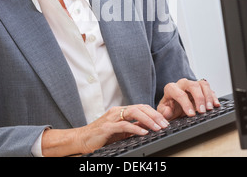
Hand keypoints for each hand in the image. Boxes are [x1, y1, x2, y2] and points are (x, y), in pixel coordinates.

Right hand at [41, 104, 168, 155]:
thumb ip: (132, 128)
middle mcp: (117, 112)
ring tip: (157, 127)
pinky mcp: (107, 127)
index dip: (154, 113)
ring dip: (148, 120)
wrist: (81, 139)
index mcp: (120, 111)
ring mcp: (111, 118)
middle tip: (165, 124)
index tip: (165, 121)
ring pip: (134, 113)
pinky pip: (124, 125)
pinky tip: (144, 132)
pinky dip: (136, 128)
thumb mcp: (120, 132)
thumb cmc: (100, 136)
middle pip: (140, 107)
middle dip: (155, 115)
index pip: (141, 107)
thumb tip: (149, 128)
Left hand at [157, 78, 219, 120]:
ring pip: (202, 84)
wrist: (173, 108)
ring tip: (209, 109)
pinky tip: (215, 105)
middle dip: (199, 98)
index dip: (186, 104)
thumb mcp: (163, 112)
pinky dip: (213, 96)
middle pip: (193, 85)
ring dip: (208, 96)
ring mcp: (192, 85)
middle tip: (202, 111)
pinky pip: (209, 88)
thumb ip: (163, 112)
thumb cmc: (168, 109)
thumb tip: (167, 111)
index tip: (191, 114)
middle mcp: (182, 84)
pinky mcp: (200, 88)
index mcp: (171, 88)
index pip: (179, 94)